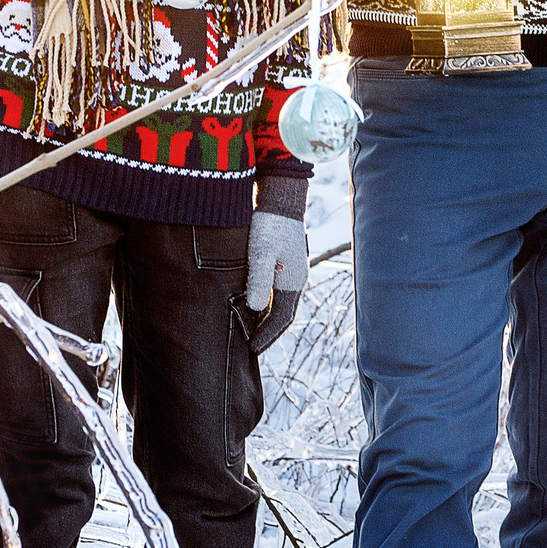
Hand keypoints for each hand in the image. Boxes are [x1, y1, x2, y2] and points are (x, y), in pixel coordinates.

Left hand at [245, 173, 309, 349]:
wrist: (280, 197)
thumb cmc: (270, 224)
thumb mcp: (261, 253)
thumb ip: (258, 281)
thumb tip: (254, 309)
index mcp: (293, 281)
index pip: (282, 319)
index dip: (267, 336)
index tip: (252, 350)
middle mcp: (296, 279)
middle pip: (283, 314)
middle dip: (269, 332)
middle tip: (252, 347)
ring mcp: (290, 270)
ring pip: (279, 302)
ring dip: (266, 319)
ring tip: (250, 331)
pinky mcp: (282, 261)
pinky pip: (275, 290)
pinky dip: (265, 303)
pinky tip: (252, 305)